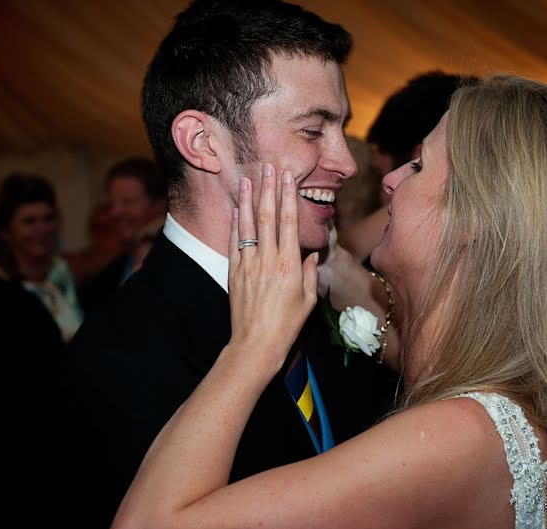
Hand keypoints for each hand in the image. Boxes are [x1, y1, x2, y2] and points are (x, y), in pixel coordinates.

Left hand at [228, 163, 318, 370]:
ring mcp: (248, 265)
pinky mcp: (234, 273)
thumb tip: (311, 255)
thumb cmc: (287, 325)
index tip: (287, 177)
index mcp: (289, 265)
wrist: (256, 344)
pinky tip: (235, 209)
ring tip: (248, 178)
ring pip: (247, 225)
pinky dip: (235, 224)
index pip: (288, 222)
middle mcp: (268, 260)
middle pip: (267, 216)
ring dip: (247, 199)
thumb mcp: (308, 300)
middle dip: (268, 189)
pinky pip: (234, 243)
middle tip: (268, 166)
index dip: (287, 196)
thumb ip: (310, 274)